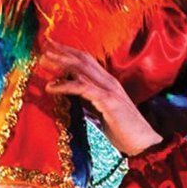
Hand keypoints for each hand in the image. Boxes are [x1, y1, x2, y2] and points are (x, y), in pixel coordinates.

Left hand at [37, 46, 160, 157]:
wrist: (143, 142)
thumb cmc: (123, 130)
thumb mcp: (101, 113)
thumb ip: (88, 103)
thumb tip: (72, 99)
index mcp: (107, 83)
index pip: (86, 61)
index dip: (69, 52)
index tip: (51, 47)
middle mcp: (108, 81)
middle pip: (82, 59)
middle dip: (62, 51)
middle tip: (43, 45)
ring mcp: (109, 90)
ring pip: (82, 69)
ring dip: (61, 63)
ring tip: (43, 60)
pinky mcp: (108, 101)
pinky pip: (83, 88)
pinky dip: (65, 86)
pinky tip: (51, 88)